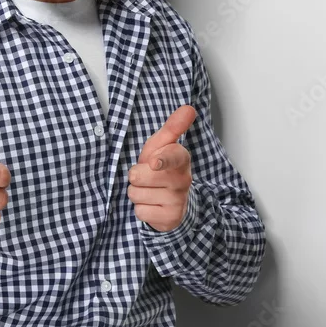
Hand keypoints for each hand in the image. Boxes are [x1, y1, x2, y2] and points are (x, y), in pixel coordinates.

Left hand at [127, 105, 196, 231]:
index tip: (154, 162)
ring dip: (137, 193)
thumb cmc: (162, 168)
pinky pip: (141, 212)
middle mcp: (182, 180)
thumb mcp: (162, 146)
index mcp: (180, 158)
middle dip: (136, 176)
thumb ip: (173, 127)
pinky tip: (152, 206)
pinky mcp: (170, 219)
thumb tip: (189, 108)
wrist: (173, 201)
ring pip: (136, 194)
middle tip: (147, 176)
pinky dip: (142, 210)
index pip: (173, 157)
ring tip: (149, 191)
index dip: (161, 159)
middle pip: (139, 176)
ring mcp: (177, 201)